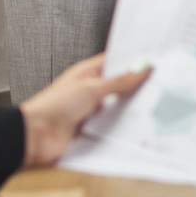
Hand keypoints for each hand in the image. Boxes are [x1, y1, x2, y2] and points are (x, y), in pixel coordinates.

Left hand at [18, 53, 150, 168]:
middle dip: (136, 86)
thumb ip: (119, 81)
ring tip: (152, 105)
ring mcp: (91, 110)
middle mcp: (90, 90)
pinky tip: (135, 126)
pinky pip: (112, 125)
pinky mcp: (92, 128)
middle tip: (159, 84)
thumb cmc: (54, 106)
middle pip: (119, 85)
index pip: (115, 62)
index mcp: (88, 73)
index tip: (154, 61)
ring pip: (118, 106)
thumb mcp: (92, 88)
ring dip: (130, 108)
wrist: (36, 135)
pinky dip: (122, 126)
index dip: (133, 61)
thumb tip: (140, 68)